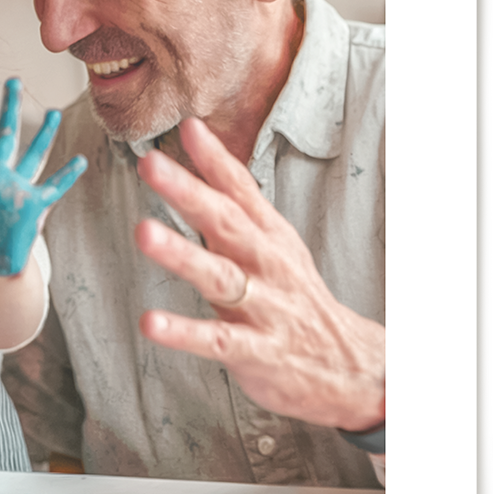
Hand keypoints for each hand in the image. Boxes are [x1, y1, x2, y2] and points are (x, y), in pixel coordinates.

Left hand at [0, 79, 85, 276]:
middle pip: (4, 135)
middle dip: (9, 109)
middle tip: (13, 80)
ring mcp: (17, 187)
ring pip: (33, 154)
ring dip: (44, 135)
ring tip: (54, 112)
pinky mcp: (34, 205)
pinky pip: (53, 188)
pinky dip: (67, 176)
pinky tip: (79, 162)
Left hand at [133, 117, 383, 432]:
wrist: (348, 364)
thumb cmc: (296, 296)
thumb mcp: (275, 241)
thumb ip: (236, 195)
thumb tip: (197, 139)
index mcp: (269, 236)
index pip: (242, 190)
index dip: (215, 159)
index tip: (188, 128)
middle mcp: (266, 264)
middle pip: (226, 223)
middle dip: (188, 192)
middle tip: (151, 165)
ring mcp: (263, 307)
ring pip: (220, 276)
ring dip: (182, 254)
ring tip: (144, 232)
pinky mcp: (255, 350)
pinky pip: (216, 340)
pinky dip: (183, 332)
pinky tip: (151, 322)